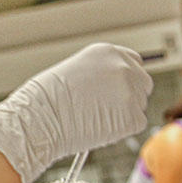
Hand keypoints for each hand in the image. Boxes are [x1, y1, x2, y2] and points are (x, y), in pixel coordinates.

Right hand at [0, 43, 152, 182]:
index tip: (117, 90)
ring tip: (93, 119)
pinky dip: (120, 130)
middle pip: (142, 83)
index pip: (133, 62)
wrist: (39, 118)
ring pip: (138, 106)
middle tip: (108, 110)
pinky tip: (97, 128)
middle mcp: (124, 67)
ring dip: (123, 114)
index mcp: (108, 52)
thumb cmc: (45, 98)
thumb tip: (111, 89)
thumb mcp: (75, 71)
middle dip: (129, 96)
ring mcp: (131, 92)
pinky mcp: (133, 117)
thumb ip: (99, 74)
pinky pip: (135, 124)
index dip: (125, 78)